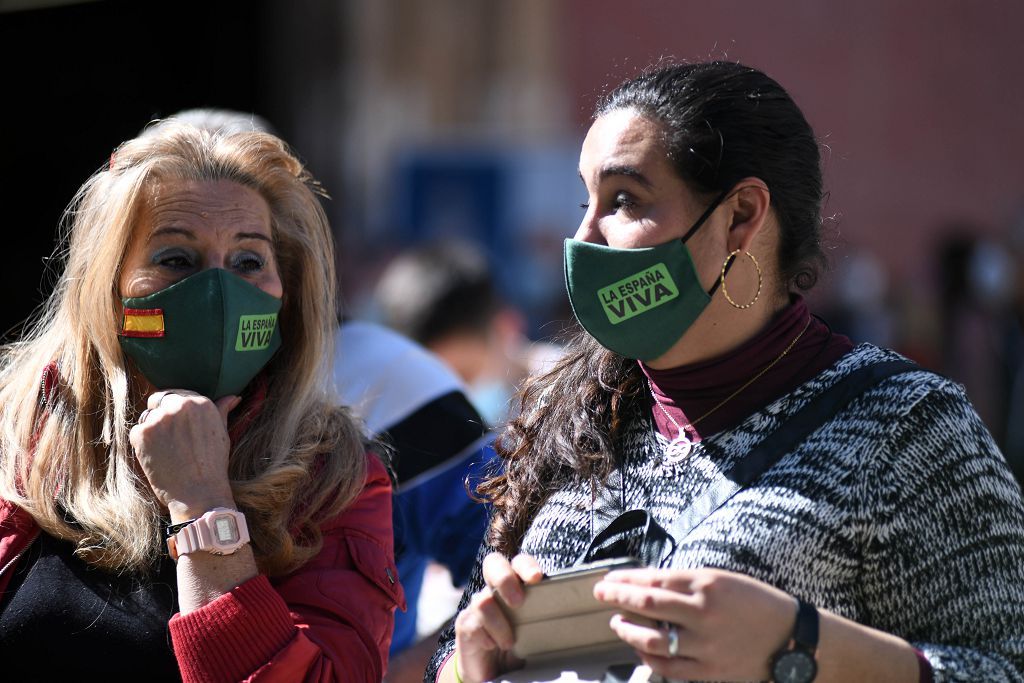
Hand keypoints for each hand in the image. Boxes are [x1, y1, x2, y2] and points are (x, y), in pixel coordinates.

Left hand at [129, 389, 241, 519]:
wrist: (198, 493)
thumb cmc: (213, 465)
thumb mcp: (222, 434)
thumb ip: (222, 410)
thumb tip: (233, 397)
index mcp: (200, 403)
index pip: (179, 394)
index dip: (177, 409)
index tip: (179, 425)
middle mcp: (179, 406)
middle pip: (159, 399)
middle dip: (162, 413)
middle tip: (170, 437)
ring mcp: (158, 419)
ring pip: (148, 416)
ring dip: (153, 428)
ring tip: (167, 449)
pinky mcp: (141, 434)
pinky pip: (137, 431)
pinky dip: (143, 442)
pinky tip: (158, 456)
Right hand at [453, 553, 543, 682]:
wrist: (495, 672)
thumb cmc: (523, 647)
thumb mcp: (539, 631)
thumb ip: (548, 617)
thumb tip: (572, 612)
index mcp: (517, 586)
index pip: (519, 563)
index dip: (526, 565)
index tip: (536, 578)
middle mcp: (496, 590)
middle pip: (493, 563)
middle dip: (504, 578)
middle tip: (518, 602)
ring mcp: (478, 606)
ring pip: (483, 600)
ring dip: (499, 624)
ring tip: (509, 643)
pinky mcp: (466, 624)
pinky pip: (472, 624)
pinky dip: (486, 636)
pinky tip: (492, 646)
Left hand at [594, 567, 795, 681]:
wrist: (792, 639)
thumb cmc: (756, 603)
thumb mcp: (723, 580)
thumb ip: (687, 583)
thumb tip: (648, 584)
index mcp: (707, 584)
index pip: (654, 579)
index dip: (625, 579)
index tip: (609, 579)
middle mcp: (703, 613)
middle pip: (647, 604)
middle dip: (617, 598)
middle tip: (601, 594)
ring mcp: (704, 645)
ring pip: (651, 638)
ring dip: (627, 629)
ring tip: (618, 622)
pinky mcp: (708, 671)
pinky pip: (667, 666)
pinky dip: (646, 656)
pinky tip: (638, 646)